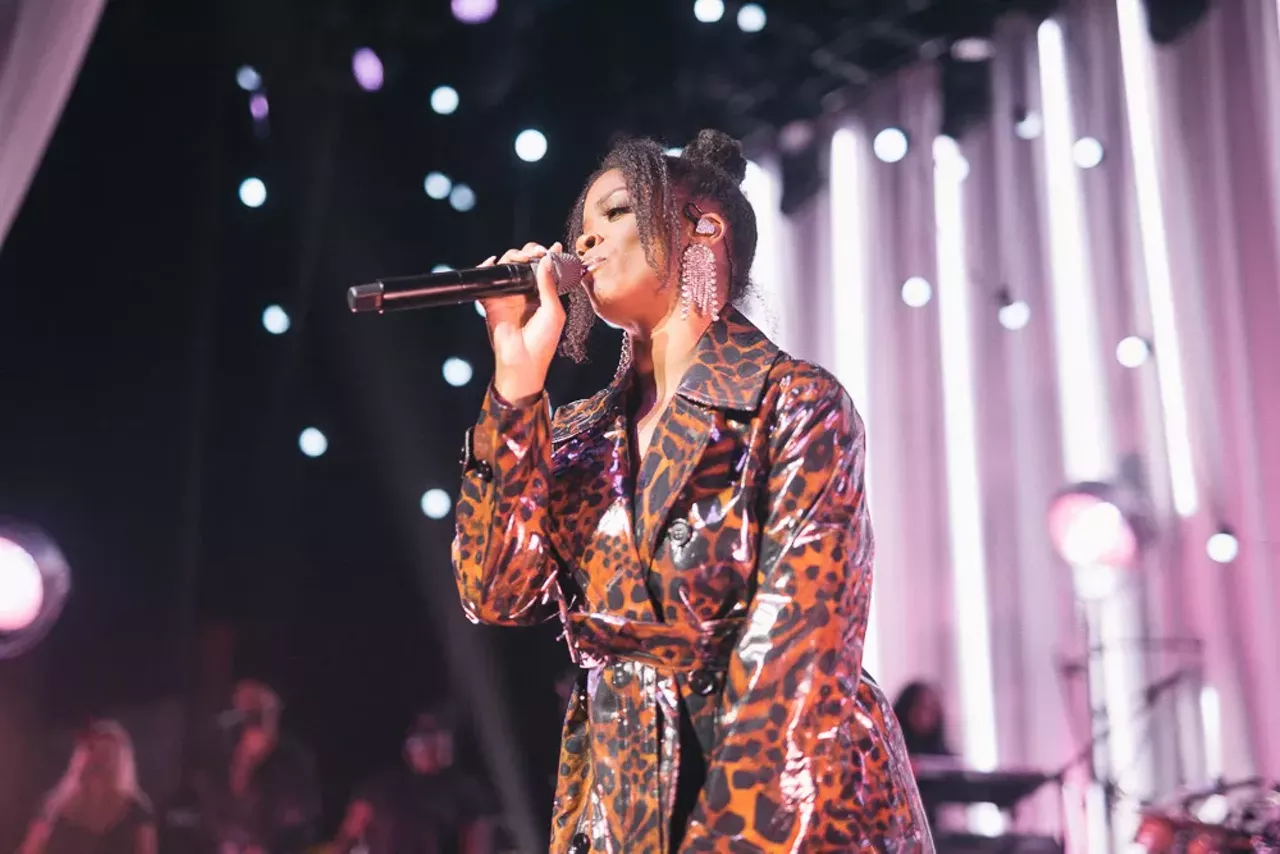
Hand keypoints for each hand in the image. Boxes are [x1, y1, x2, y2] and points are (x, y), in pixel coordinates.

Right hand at [478, 242, 565, 403]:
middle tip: (536, 253)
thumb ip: (549, 285)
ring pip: (508, 266)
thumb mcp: (553, 311)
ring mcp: (508, 295)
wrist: (522, 362)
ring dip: (513, 256)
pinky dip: (487, 267)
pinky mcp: (491, 301)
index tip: (554, 246)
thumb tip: (546, 259)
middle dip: (530, 252)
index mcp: (543, 295)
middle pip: (524, 262)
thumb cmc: (543, 341)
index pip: (545, 269)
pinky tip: (494, 262)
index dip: (548, 255)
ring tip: (522, 258)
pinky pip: (487, 280)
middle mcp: (525, 292)